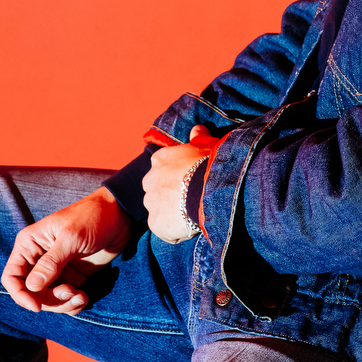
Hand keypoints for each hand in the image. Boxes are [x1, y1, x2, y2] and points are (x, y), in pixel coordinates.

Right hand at [1, 188, 131, 314]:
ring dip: (63, 304)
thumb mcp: (71, 238)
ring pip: (48, 300)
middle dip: (49, 300)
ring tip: (81, 297)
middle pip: (31, 293)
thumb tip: (31, 287)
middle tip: (71, 292)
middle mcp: (39, 259)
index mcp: (30, 245)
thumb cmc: (92, 217)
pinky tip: (84, 297)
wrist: (121, 215)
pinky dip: (72, 304)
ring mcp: (56, 270)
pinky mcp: (73, 277)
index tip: (37, 306)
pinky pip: (65, 299)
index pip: (12, 276)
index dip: (20, 294)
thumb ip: (51, 263)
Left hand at [144, 127, 216, 243]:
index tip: (191, 182)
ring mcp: (151, 202)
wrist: (212, 189)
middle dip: (171, 197)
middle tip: (191, 200)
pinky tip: (192, 227)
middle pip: (157, 192)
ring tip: (193, 215)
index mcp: (159, 160)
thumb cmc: (210, 164)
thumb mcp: (207, 144)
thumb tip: (198, 129)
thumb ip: (199, 137)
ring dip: (173, 215)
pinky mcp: (155, 223)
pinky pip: (165, 231)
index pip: (163, 171)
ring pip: (160, 212)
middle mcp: (149, 180)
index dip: (178, 179)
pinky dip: (176, 232)